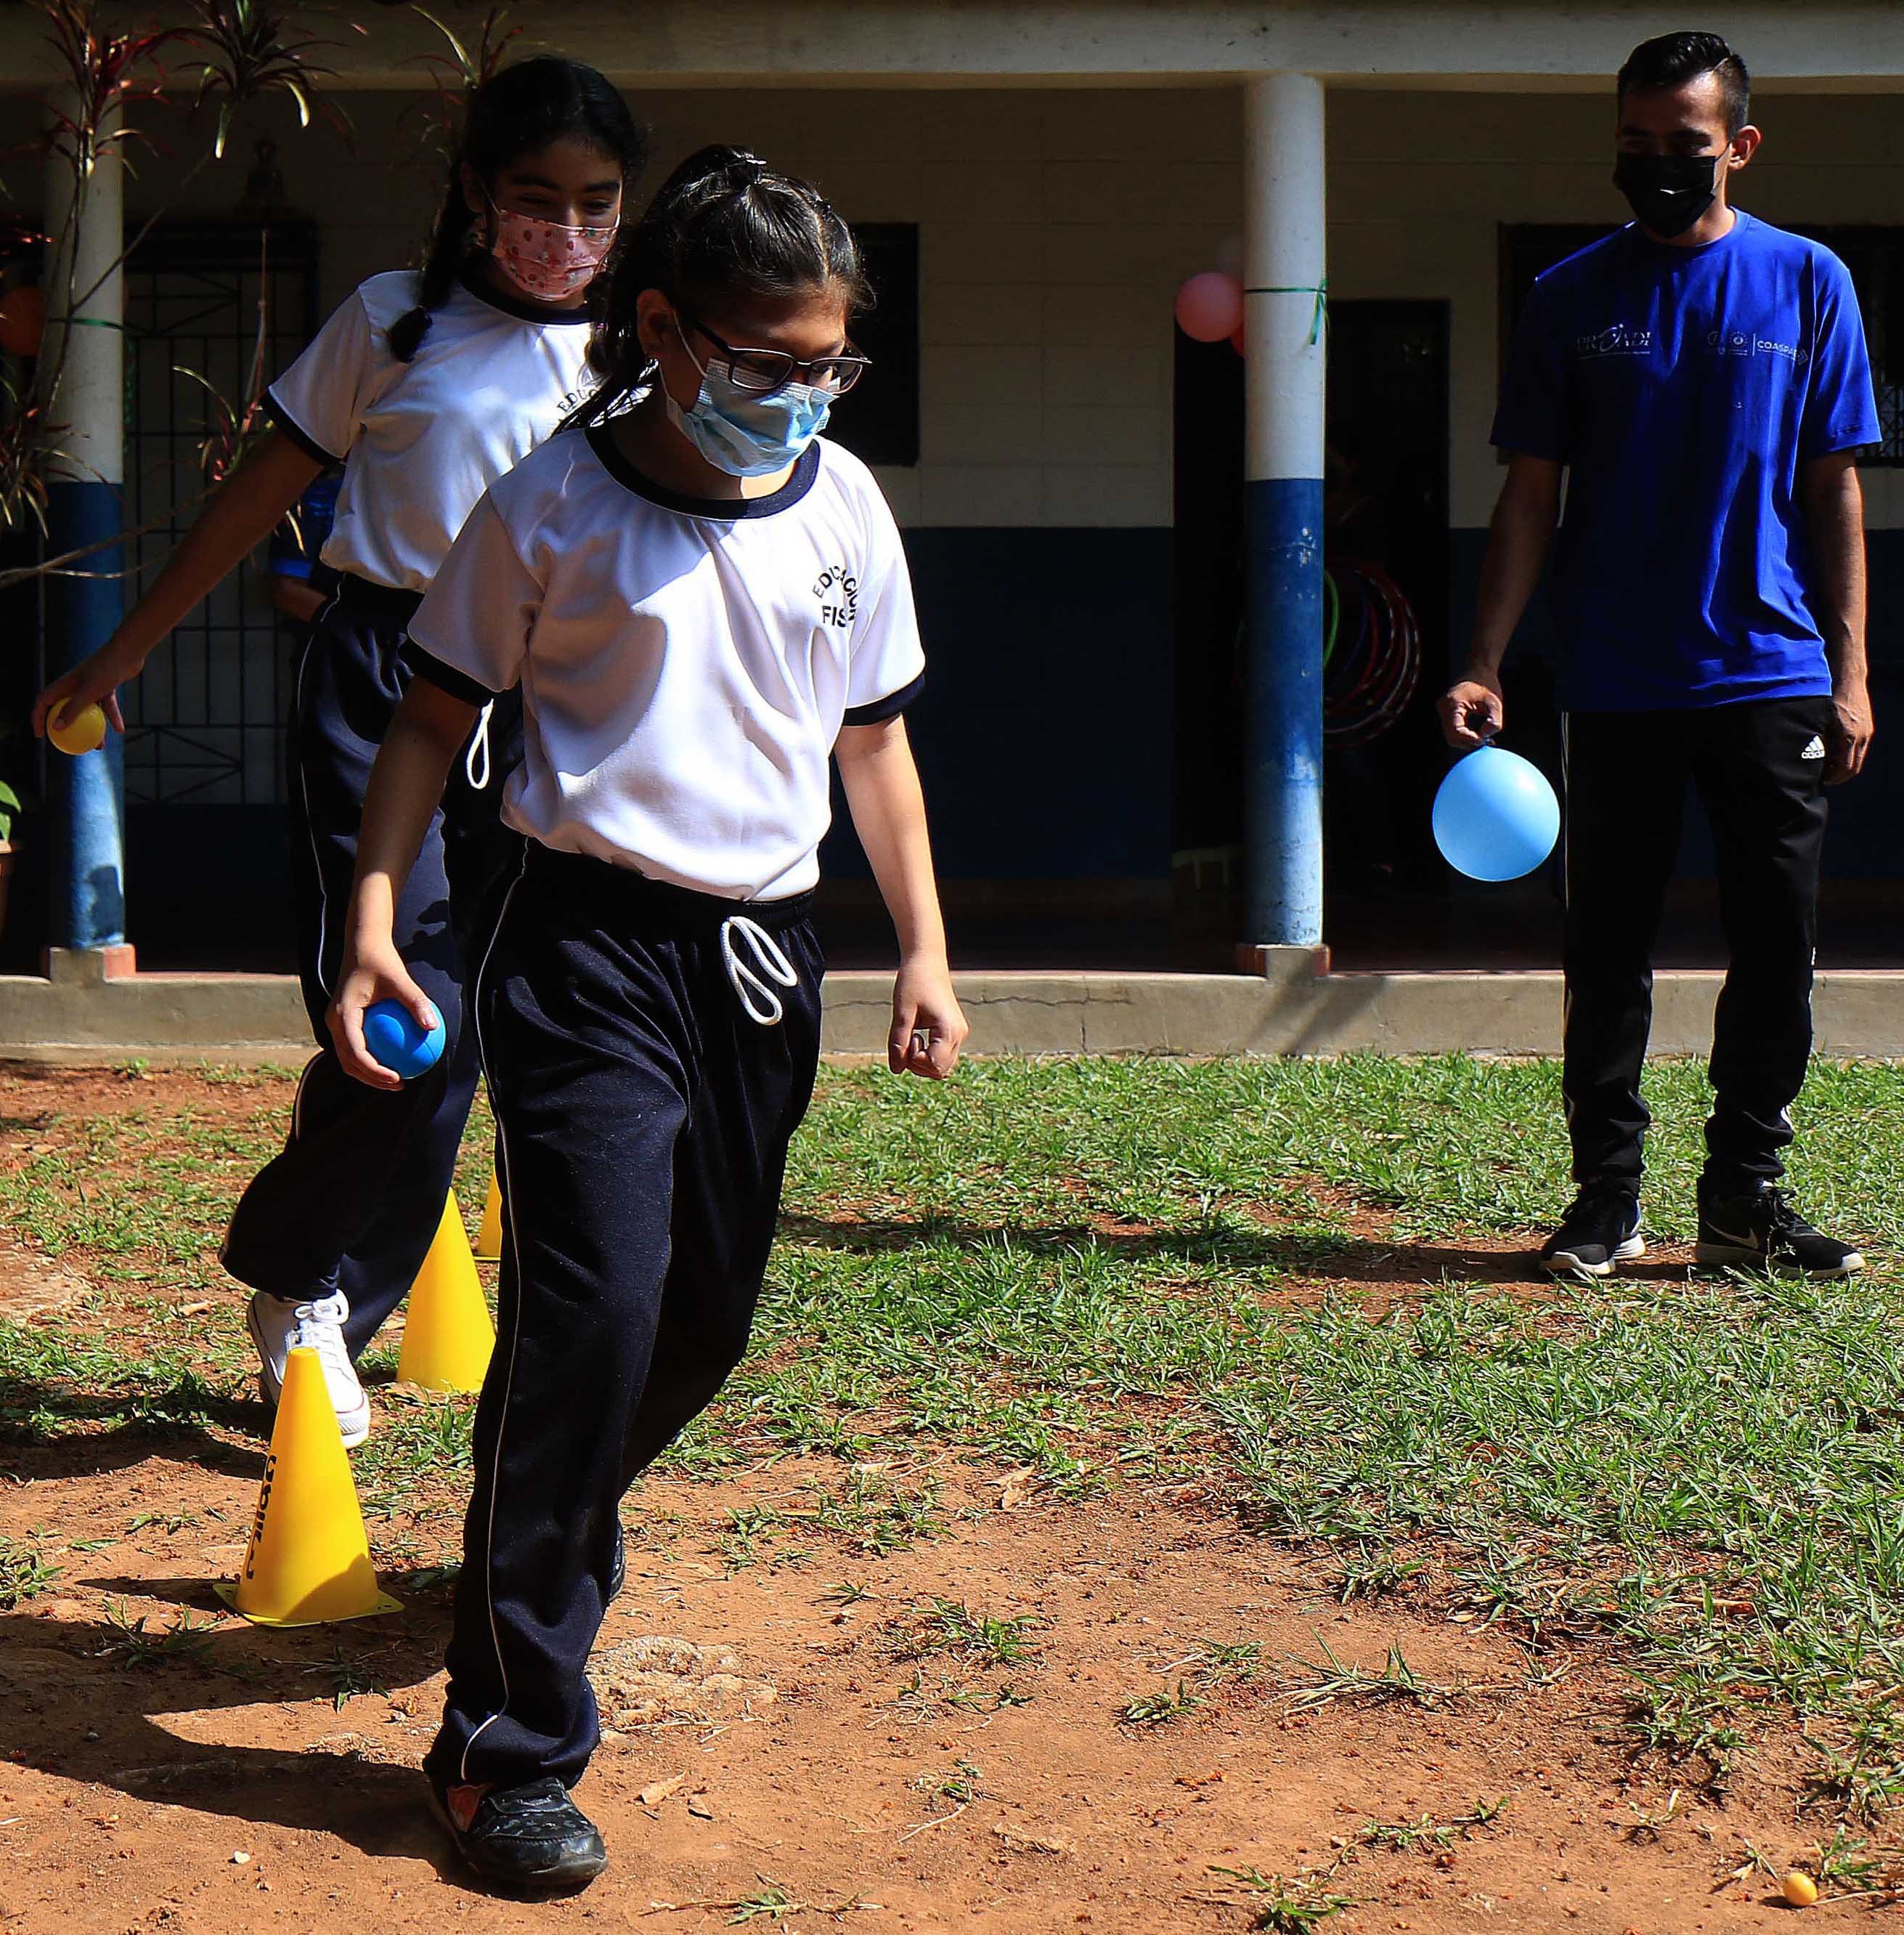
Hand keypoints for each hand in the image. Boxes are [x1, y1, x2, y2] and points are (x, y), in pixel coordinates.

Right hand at [32, 639, 137, 739]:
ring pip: (88, 711)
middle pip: (65, 709)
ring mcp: (91, 685)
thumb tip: (56, 728)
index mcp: (64, 684)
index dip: (38, 718)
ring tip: (99, 746)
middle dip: (66, 728)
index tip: (40, 735)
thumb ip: (73, 709)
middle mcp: (75, 684)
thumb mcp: (89, 692)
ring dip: (93, 728)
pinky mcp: (106, 686)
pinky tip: (120, 731)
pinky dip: (112, 717)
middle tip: (69, 744)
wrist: (129, 652)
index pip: (44, 702)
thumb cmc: (107, 669)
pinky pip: (107, 706)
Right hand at [327, 945, 438, 1091]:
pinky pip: (356, 1045)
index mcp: (342, 1015)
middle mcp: (334, 1021)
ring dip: (369, 1072)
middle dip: (371, 1078)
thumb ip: (416, 1002)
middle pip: (348, 1061)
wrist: (362, 946)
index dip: (374, 1071)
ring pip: (349, 1057)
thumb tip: (433, 1027)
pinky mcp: (343, 1021)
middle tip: (400, 1084)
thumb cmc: (381, 961)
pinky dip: (372, 1057)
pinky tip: (397, 1059)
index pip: (355, 1052)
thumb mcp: (401, 979)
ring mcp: (336, 1022)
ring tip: (398, 1078)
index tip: (397, 1078)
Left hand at [888, 953, 967, 1078]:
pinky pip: (943, 1055)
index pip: (934, 1066)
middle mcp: (959, 1035)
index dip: (914, 1060)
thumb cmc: (913, 983)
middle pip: (940, 1071)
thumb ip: (898, 1043)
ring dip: (923, 1061)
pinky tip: (919, 1036)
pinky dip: (928, 1054)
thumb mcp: (901, 1014)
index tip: (909, 1036)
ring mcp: (959, 1034)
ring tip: (913, 1036)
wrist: (926, 962)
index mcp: (949, 1030)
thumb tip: (896, 1070)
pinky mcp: (954, 1031)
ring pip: (943, 1066)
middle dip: (918, 1064)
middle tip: (908, 1038)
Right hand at [1439, 675, 1502, 750]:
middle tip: (1485, 744)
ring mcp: (1443, 710)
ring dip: (1466, 741)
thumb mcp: (1495, 702)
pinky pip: (1452, 730)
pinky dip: (1464, 735)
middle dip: (1468, 743)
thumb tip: (1485, 737)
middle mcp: (1444, 708)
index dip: (1469, 739)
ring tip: (1483, 740)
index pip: (1456, 730)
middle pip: (1451, 736)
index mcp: (1453, 703)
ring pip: (1451, 736)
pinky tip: (1477, 735)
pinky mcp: (1446, 713)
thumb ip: (1494, 721)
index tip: (1484, 741)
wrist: (1477, 671)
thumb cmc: (1486, 684)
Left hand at [1826, 683, 1872, 784]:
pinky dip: (1850, 756)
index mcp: (1849, 736)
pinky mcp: (1867, 727)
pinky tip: (1836, 754)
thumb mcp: (1820, 720)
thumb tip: (1811, 757)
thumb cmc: (1830, 697)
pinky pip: (1860, 748)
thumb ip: (1818, 739)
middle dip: (1840, 777)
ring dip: (1845, 767)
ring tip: (1829, 769)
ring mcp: (1867, 732)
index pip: (1844, 767)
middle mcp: (1861, 736)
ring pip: (1858, 758)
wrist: (1848, 679)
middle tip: (1825, 780)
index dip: (1833, 777)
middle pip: (1854, 767)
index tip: (1822, 781)